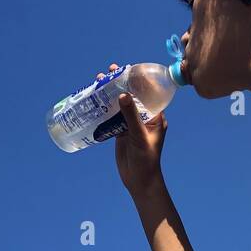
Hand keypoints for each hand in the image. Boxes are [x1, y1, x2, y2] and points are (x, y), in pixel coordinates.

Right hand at [95, 63, 166, 194]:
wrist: (140, 181)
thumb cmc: (146, 160)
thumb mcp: (139, 136)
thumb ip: (131, 116)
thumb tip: (123, 96)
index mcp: (155, 116)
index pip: (149, 92)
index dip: (138, 80)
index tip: (128, 68)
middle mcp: (144, 118)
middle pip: (132, 96)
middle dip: (121, 83)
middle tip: (110, 70)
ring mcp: (131, 124)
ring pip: (120, 105)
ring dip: (110, 93)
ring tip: (99, 80)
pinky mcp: (121, 132)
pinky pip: (112, 116)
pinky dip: (104, 107)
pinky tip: (95, 98)